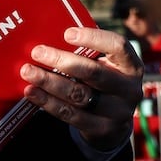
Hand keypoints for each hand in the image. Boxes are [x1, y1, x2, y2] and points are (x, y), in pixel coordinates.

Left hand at [20, 27, 142, 150]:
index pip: (118, 46)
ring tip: (28, 72)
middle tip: (37, 52)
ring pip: (79, 95)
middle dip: (62, 61)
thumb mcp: (104, 65)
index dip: (93, 38)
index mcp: (131, 66)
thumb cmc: (102, 82)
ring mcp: (117, 112)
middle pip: (94, 73)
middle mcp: (128, 89)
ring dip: (50, 82)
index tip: (67, 33)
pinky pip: (70, 114)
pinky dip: (48, 102)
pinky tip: (32, 92)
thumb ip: (86, 52)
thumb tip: (48, 32)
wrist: (114, 123)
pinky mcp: (101, 129)